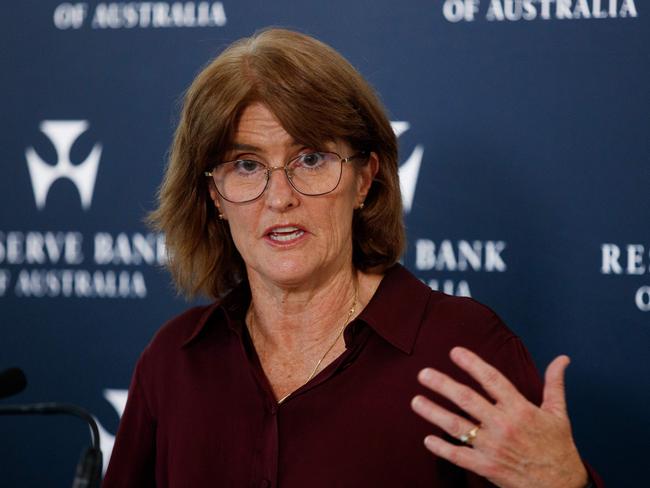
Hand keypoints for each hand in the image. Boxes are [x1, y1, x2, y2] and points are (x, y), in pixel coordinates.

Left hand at [410, 347, 588, 487]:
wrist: (562, 486)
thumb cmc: (558, 448)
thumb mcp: (558, 413)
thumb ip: (554, 384)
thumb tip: (562, 359)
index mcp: (520, 409)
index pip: (492, 380)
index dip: (472, 364)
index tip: (455, 352)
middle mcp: (503, 425)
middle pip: (467, 399)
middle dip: (442, 385)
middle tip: (423, 374)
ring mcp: (493, 447)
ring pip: (457, 426)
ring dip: (434, 412)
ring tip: (416, 401)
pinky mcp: (487, 467)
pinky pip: (459, 456)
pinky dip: (442, 448)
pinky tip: (427, 439)